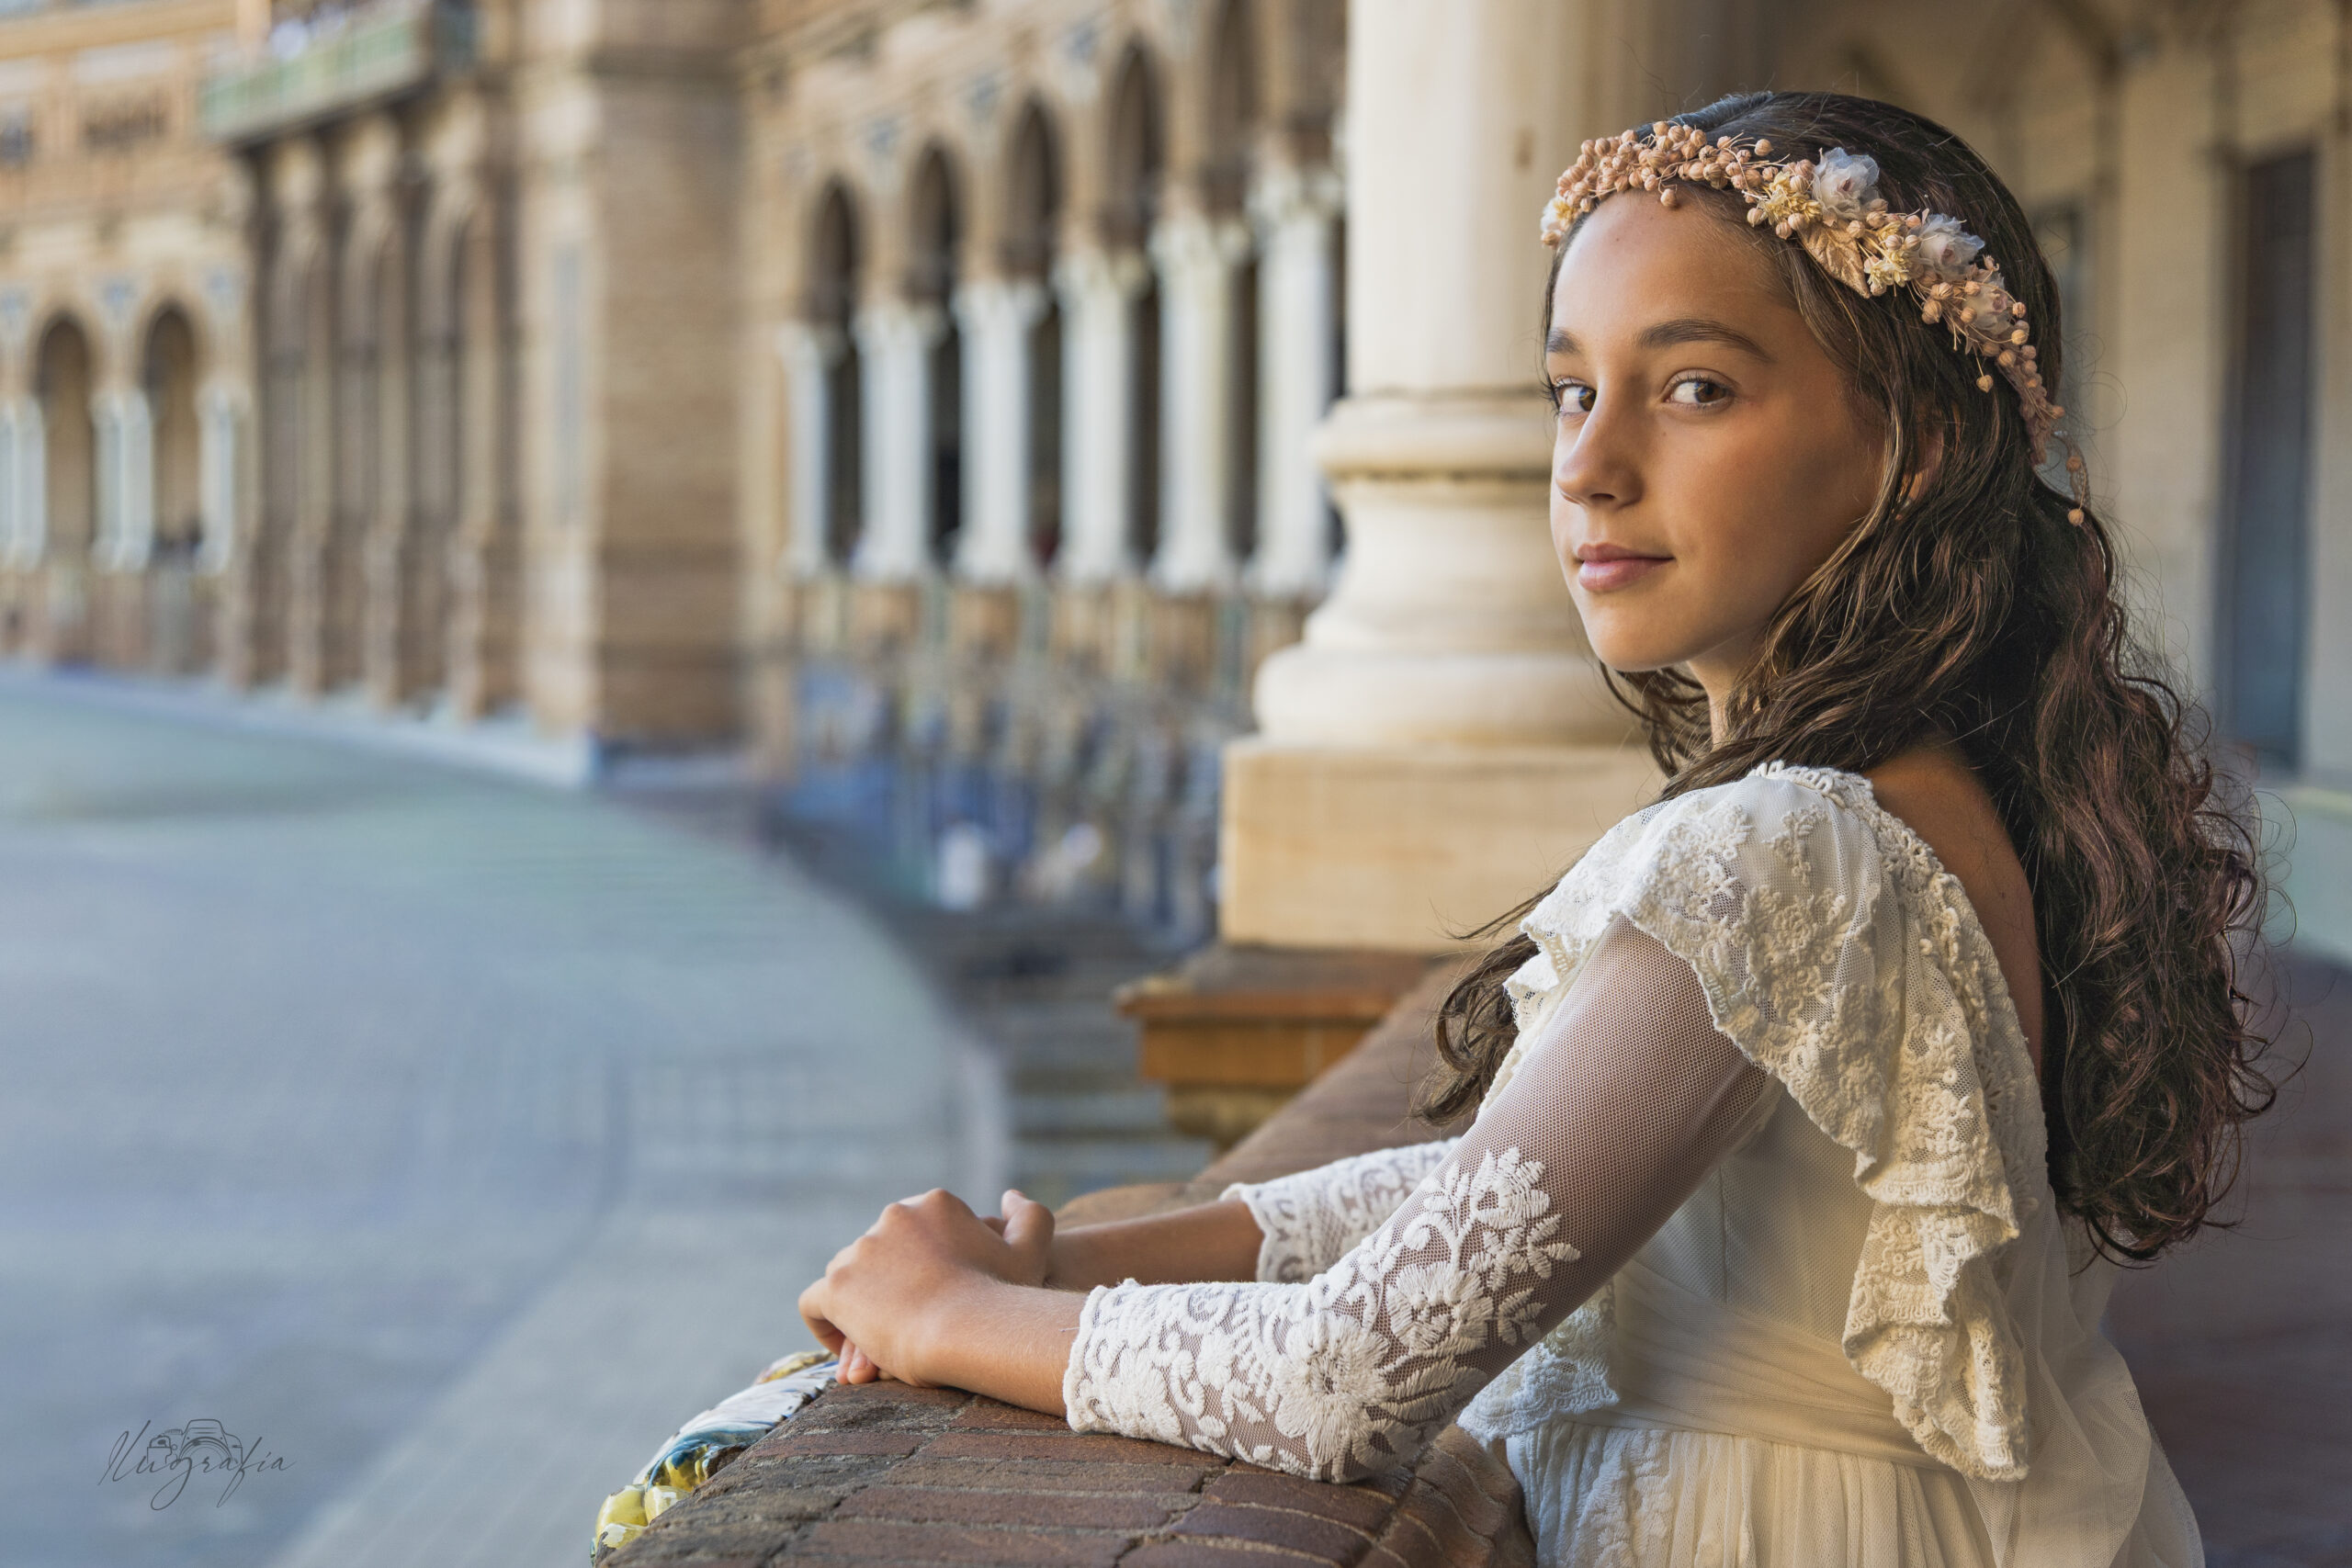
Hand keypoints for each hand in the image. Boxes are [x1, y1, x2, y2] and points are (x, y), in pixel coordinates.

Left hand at [804, 1189, 1054, 1386]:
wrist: (970, 1328)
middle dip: (890, 1285)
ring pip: (851, 1277)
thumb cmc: (1004, 1295)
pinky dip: (825, 1322)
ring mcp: (860, 1250)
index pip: (915, 1230)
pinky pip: (814, 1302)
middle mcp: (892, 1216)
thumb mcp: (1031, 1250)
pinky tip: (846, 1347)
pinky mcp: (836, 1285)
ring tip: (881, 1343)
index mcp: (933, 1204)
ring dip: (862, 1305)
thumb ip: (1029, 1215)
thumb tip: (1008, 1196)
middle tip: (907, 1327)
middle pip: (881, 1253)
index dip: (921, 1265)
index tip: (934, 1297)